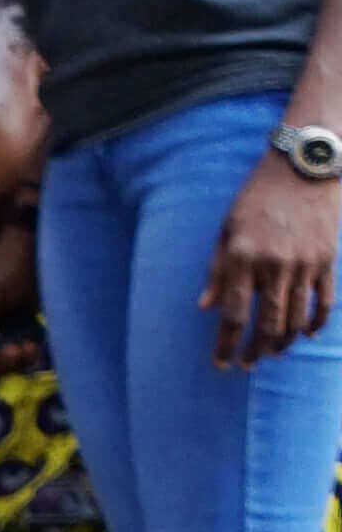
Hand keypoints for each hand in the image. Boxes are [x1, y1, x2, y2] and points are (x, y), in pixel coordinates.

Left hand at [208, 149, 341, 365]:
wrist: (302, 168)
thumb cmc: (257, 197)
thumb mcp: (227, 229)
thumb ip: (217, 270)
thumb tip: (206, 307)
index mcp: (243, 258)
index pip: (234, 315)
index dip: (227, 346)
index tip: (222, 364)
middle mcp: (273, 265)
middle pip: (267, 325)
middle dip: (256, 351)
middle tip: (248, 363)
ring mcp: (304, 264)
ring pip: (296, 320)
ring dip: (284, 343)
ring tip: (273, 352)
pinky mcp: (326, 260)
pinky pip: (323, 303)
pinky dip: (316, 324)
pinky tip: (307, 335)